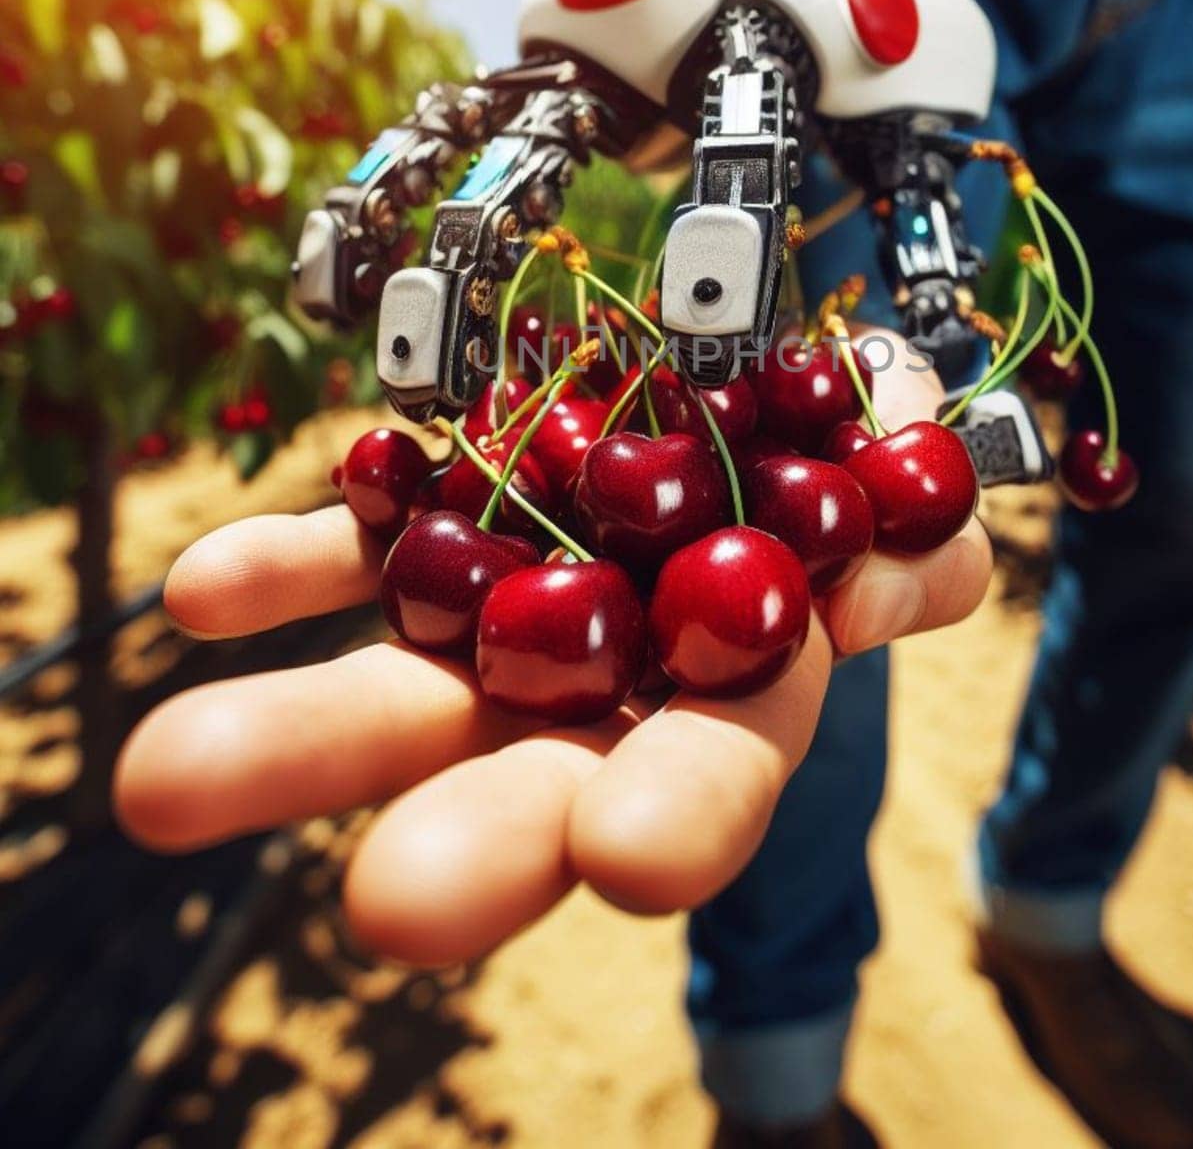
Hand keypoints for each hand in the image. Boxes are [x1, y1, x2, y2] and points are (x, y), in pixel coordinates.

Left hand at [114, 329, 989, 966]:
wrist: (765, 393)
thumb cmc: (856, 468)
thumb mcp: (915, 510)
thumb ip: (920, 556)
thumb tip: (871, 586)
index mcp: (733, 697)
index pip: (713, 776)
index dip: (682, 815)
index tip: (629, 861)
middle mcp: (610, 685)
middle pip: (537, 777)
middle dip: (472, 840)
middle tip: (388, 904)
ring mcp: (517, 604)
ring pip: (417, 681)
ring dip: (304, 727)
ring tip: (167, 780)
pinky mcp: (449, 518)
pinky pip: (363, 546)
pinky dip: (288, 571)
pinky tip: (202, 591)